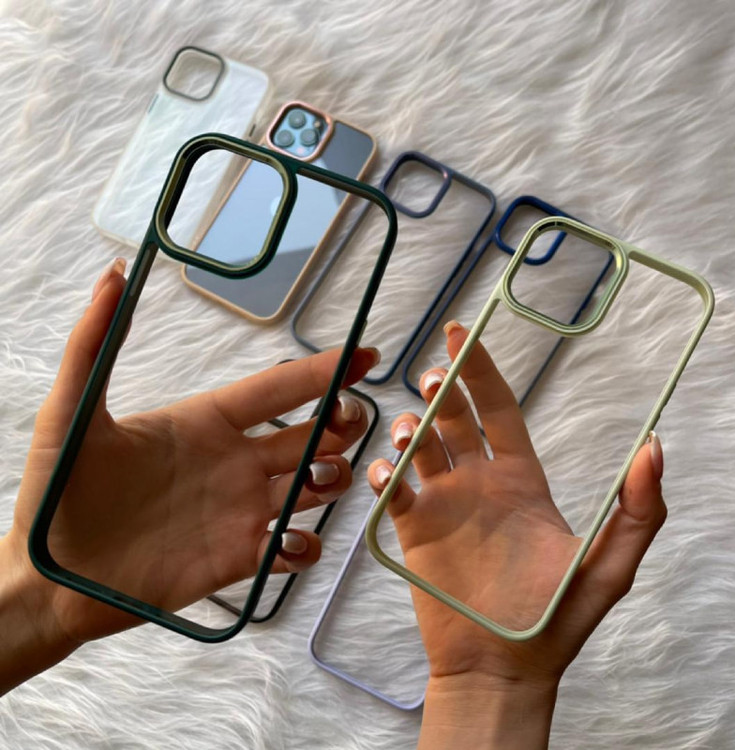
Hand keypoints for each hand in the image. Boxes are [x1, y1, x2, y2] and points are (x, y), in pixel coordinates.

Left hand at [1, 257, 377, 692]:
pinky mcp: (241, 559)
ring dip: (332, 478)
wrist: (49, 581)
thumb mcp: (72, 414)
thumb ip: (94, 344)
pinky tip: (284, 543)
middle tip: (344, 422)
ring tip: (316, 479)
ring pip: (316, 487)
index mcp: (207, 422)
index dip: (323, 370)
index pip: (279, 389)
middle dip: (342, 424)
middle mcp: (236, 462)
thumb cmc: (56, 494)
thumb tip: (112, 273)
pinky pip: (294, 551)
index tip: (365, 354)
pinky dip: (305, 546)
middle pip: (313, 434)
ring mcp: (242, 511)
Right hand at [368, 321, 664, 748]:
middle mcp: (477, 482)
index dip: (481, 371)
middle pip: (453, 418)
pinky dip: (386, 475)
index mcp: (519, 479)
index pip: (496, 410)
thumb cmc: (555, 617)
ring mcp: (442, 504)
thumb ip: (638, 510)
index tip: (462, 334)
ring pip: (418, 445)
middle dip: (442, 389)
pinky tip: (391, 475)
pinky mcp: (413, 530)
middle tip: (435, 376)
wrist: (503, 665)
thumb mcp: (608, 563)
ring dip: (411, 427)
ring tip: (412, 431)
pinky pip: (394, 490)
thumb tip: (655, 447)